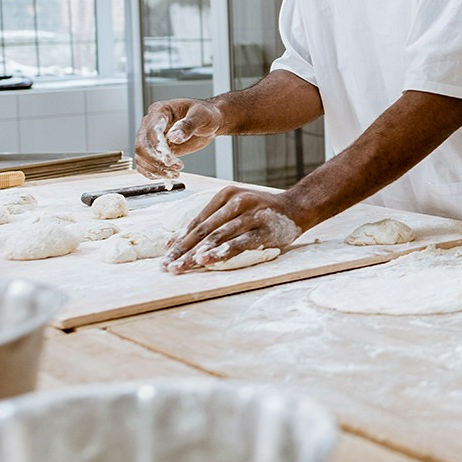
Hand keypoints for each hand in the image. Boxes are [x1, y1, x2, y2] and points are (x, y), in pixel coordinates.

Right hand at [134, 99, 224, 177]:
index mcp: (160, 110)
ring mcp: (150, 137)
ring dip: (155, 169)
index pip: (152, 130)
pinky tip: (167, 175)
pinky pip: (145, 163)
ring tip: (175, 173)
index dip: (158, 146)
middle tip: (177, 167)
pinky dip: (153, 172)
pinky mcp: (154, 149)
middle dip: (157, 161)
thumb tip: (173, 137)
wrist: (208, 122)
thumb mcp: (202, 116)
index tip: (168, 159)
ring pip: (141, 157)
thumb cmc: (205, 114)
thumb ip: (188, 125)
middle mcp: (150, 123)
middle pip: (142, 146)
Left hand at [161, 185, 303, 273]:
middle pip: (203, 230)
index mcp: (226, 195)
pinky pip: (239, 243)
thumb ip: (212, 220)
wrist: (296, 208)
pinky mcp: (264, 229)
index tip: (165, 255)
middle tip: (168, 266)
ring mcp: (251, 215)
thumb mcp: (236, 208)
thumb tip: (179, 240)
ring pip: (218, 236)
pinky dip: (221, 252)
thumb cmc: (261, 212)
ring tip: (182, 267)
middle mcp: (237, 202)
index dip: (179, 239)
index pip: (197, 221)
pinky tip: (207, 260)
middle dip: (183, 250)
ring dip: (197, 254)